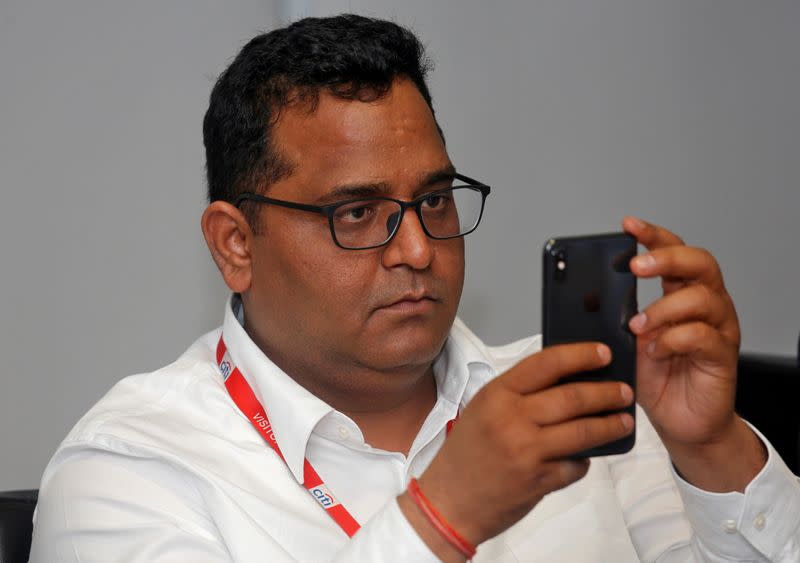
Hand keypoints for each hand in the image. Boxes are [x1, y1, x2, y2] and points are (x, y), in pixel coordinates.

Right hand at [398, 343, 634, 558]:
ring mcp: (526, 451)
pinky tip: (588, 456)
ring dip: (610, 425)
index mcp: (497, 394)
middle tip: (623, 391)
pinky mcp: (538, 480)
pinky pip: (575, 465)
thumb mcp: (484, 409)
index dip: (580, 355)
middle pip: (572, 397)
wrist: (448, 501)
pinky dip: (586, 460)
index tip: (603, 353)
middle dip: (606, 392)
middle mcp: (511, 419)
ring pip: (583, 431)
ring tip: (624, 421)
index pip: (546, 363)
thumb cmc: (465, 453)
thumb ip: (519, 393)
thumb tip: (566, 380)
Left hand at [623, 217, 763, 491]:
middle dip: (666, 258)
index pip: (673, 251)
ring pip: (701, 297)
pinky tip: (656, 350)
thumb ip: (616, 317)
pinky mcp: (722, 356)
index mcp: (680, 294)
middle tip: (636, 266)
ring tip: (637, 325)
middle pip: (699, 262)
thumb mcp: (626, 342)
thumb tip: (584, 297)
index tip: (628, 226)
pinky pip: (703, 335)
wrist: (680, 423)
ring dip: (663, 307)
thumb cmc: (655, 380)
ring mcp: (718, 329)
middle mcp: (705, 305)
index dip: (653, 235)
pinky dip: (675, 338)